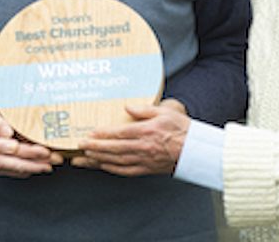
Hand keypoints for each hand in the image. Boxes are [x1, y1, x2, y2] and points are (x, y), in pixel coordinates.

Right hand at [0, 127, 56, 177]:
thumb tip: (14, 146)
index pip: (22, 156)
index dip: (37, 154)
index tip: (51, 153)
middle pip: (24, 165)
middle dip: (42, 163)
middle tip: (58, 161)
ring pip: (20, 168)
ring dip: (34, 166)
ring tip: (48, 164)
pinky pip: (12, 168)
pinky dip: (23, 167)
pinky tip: (27, 167)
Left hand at [71, 102, 190, 176]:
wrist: (196, 151)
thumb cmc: (182, 130)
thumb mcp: (165, 112)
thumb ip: (144, 109)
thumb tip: (127, 108)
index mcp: (147, 132)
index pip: (119, 133)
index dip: (103, 134)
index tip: (90, 133)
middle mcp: (143, 147)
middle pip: (114, 148)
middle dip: (95, 147)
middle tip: (81, 145)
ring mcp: (145, 160)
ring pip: (117, 161)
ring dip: (99, 159)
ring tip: (85, 157)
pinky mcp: (147, 169)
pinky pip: (126, 171)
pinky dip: (112, 169)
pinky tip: (103, 166)